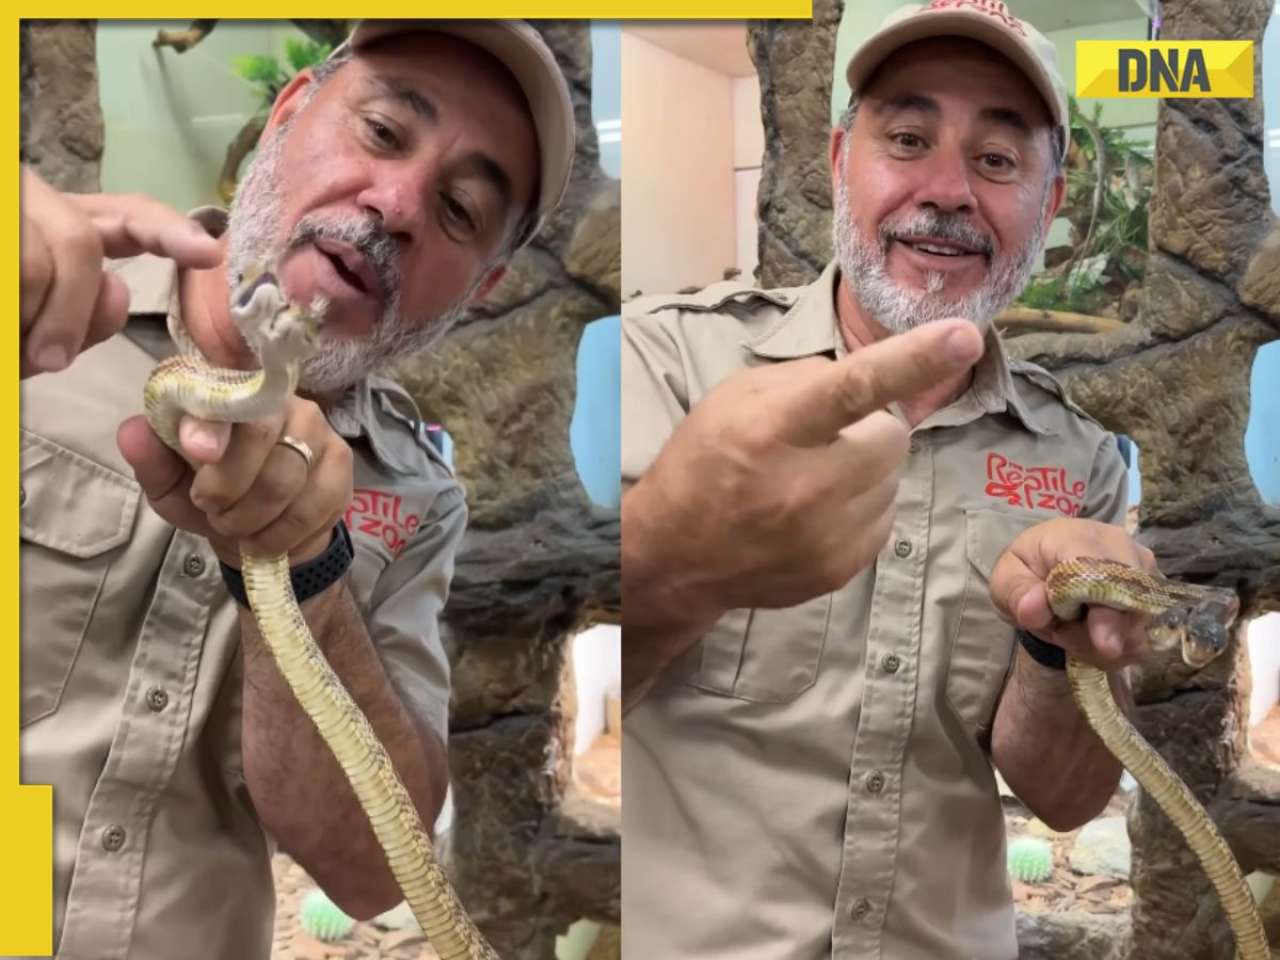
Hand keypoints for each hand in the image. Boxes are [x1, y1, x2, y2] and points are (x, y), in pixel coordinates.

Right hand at [19, 166, 221, 377]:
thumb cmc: (3, 315)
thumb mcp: (39, 324)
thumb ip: (87, 315)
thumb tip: (117, 289)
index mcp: (68, 221)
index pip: (132, 214)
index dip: (171, 231)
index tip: (207, 252)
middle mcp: (32, 194)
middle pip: (77, 246)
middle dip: (65, 314)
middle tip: (44, 362)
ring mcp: (4, 203)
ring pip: (28, 265)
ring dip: (18, 322)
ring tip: (6, 345)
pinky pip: (5, 282)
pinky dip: (5, 322)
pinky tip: (1, 337)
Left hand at [116, 399, 354, 567]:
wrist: (262, 535)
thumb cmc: (213, 498)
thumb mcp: (170, 486)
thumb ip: (152, 459)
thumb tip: (132, 432)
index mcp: (232, 388)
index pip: (228, 384)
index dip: (214, 419)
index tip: (196, 455)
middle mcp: (280, 396)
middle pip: (260, 433)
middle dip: (228, 485)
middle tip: (212, 509)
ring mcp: (317, 427)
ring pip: (284, 477)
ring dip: (251, 517)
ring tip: (237, 527)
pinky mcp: (342, 463)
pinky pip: (311, 504)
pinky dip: (280, 533)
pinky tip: (266, 539)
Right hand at [625, 318, 983, 624]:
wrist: (675, 556)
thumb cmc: (704, 462)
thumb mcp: (734, 398)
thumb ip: (803, 378)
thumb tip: (866, 375)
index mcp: (772, 430)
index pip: (852, 388)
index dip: (912, 360)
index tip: (964, 336)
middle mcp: (802, 487)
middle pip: (891, 436)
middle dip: (870, 428)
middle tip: (828, 439)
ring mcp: (824, 537)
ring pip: (893, 478)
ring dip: (866, 469)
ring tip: (812, 480)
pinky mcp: (839, 570)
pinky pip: (884, 518)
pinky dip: (860, 507)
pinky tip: (816, 513)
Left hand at [990, 517, 1157, 669]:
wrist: (1048, 568)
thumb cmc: (1028, 570)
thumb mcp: (1006, 579)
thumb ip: (1017, 592)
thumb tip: (1034, 609)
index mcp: (1078, 536)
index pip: (1103, 573)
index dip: (1107, 612)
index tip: (1106, 646)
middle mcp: (1121, 548)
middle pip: (1131, 603)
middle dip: (1098, 633)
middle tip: (1061, 634)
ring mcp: (1143, 572)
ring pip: (1137, 626)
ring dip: (1098, 644)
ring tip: (1067, 630)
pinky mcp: (1152, 598)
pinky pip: (1142, 638)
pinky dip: (1112, 649)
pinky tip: (1087, 637)